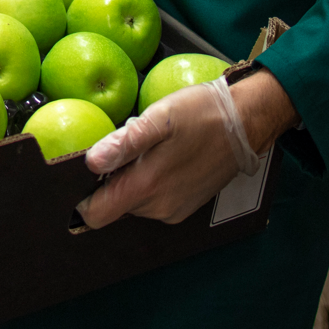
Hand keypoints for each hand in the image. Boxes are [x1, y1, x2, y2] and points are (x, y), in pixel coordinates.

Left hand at [76, 69, 296, 227]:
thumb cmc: (201, 114)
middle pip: (112, 207)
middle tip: (123, 149)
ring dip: (130, 181)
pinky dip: (149, 183)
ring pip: (132, 203)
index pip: (96, 214)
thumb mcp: (160, 118)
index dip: (82, 196)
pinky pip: (152, 201)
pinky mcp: (184, 207)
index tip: (84, 174)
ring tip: (147, 150)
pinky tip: (161, 158)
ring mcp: (173, 210)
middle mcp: (158, 208)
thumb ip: (124, 143)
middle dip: (109, 182)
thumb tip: (90, 162)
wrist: (245, 122)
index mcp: (147, 187)